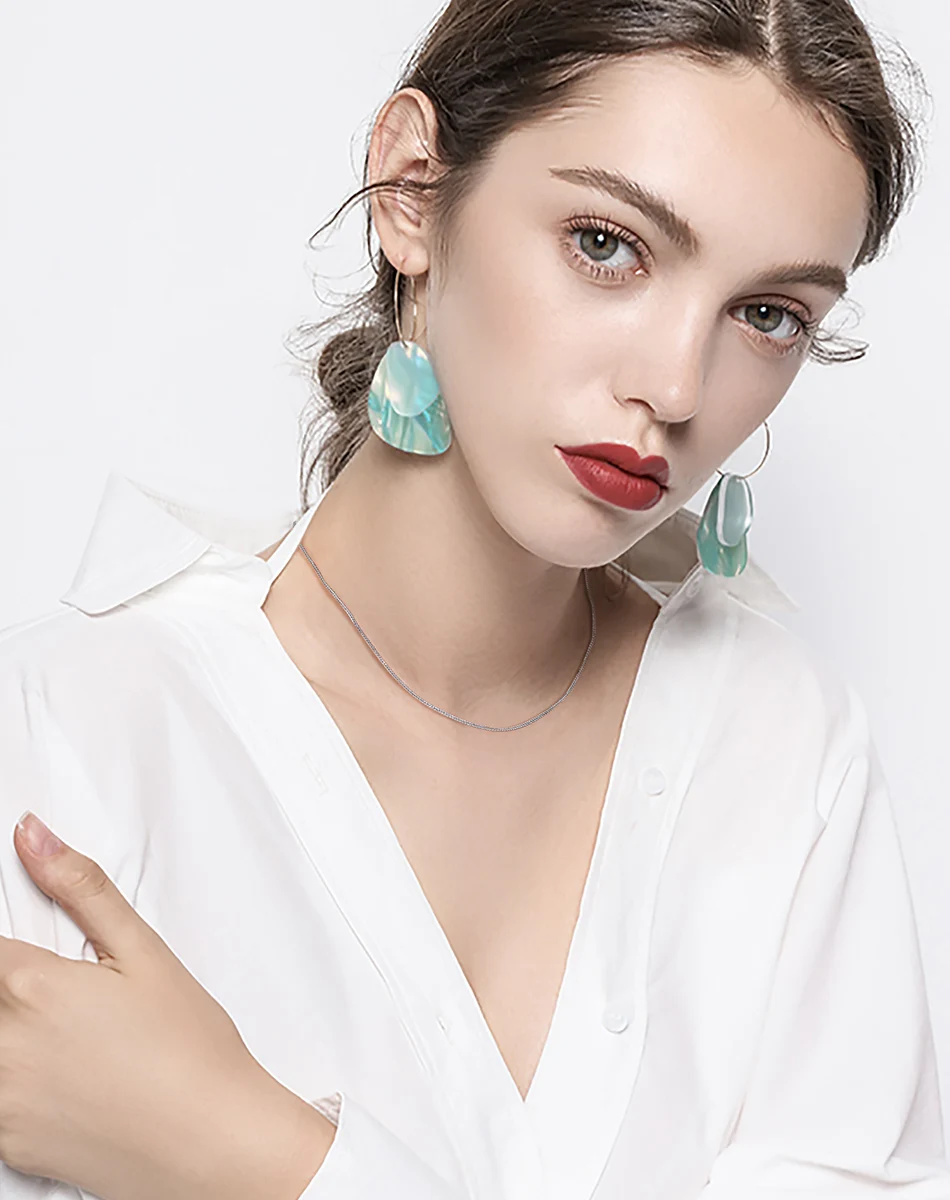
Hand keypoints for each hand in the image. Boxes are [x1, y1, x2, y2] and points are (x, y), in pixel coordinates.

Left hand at [0, 811, 335, 1199]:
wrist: (212, 1143)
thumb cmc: (189, 1048)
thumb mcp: (144, 952)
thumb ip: (81, 888)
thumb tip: (31, 836)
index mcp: (30, 986)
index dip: (4, 942)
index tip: (24, 950)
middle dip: (13, 981)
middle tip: (62, 992)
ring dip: (11, 1028)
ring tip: (71, 1032)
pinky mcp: (4, 1144)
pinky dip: (12, 1078)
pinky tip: (61, 1074)